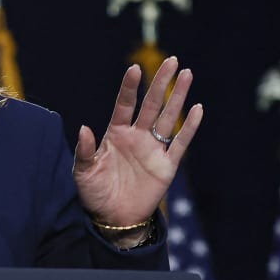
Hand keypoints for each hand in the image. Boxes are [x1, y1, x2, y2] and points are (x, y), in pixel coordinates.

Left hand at [73, 57, 202, 229]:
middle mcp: (137, 137)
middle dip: (161, 82)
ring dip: (178, 97)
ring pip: (168, 117)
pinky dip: (189, 127)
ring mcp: (153, 149)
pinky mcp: (166, 166)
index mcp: (115, 134)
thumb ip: (85, 151)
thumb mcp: (83, 173)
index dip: (130, 87)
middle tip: (173, 60)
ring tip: (187, 74)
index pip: (124, 105)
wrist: (113, 219)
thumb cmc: (94, 194)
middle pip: (151, 104)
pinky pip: (180, 143)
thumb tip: (84, 128)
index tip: (135, 68)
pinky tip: (197, 109)